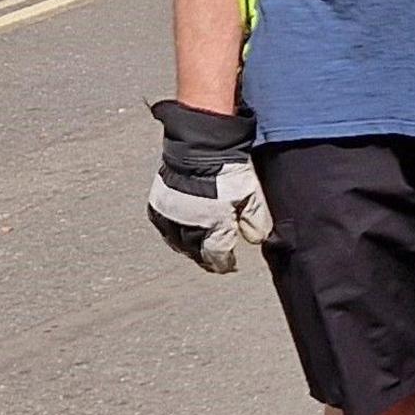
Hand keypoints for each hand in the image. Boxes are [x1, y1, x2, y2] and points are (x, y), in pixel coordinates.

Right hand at [148, 99, 272, 272]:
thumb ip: (254, 220)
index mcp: (213, 224)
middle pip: (196, 252)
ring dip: (188, 249)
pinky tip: (179, 234)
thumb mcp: (251, 195)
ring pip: (177, 243)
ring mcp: (171, 216)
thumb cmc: (228, 171)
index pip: (216, 256)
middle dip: (207, 258)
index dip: (223, 263)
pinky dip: (172, 235)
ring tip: (198, 250)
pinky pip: (163, 228)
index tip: (229, 266)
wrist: (200, 148)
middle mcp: (188, 224)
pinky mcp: (158, 205)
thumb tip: (256, 240)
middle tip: (214, 261)